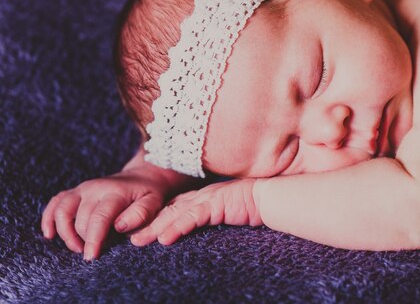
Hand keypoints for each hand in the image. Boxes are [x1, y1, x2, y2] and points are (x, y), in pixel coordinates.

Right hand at [41, 168, 170, 259]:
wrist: (143, 176)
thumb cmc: (149, 194)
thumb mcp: (153, 203)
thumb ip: (140, 214)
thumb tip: (120, 226)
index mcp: (115, 193)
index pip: (98, 218)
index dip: (93, 239)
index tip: (91, 257)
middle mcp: (95, 188)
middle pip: (80, 219)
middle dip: (85, 240)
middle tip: (95, 251)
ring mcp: (83, 189)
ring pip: (62, 211)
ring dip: (65, 233)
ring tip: (78, 247)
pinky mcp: (75, 191)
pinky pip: (55, 203)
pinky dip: (49, 219)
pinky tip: (50, 234)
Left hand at [131, 178, 261, 246]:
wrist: (271, 196)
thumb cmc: (254, 205)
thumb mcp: (229, 211)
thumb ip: (215, 216)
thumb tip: (207, 224)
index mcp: (204, 197)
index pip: (175, 207)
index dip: (157, 217)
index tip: (141, 228)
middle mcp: (202, 196)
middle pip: (169, 211)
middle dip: (149, 224)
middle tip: (130, 237)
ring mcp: (208, 199)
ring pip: (175, 214)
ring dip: (156, 228)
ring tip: (138, 241)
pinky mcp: (216, 205)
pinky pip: (192, 218)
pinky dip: (177, 227)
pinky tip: (165, 238)